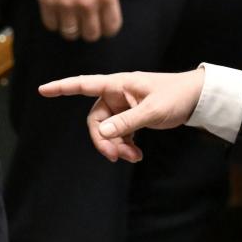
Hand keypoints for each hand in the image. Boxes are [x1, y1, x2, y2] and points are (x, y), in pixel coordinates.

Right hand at [29, 0, 122, 41]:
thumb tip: (104, 15)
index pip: (112, 27)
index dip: (107, 30)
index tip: (102, 26)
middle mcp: (88, 4)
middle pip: (91, 35)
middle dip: (89, 31)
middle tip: (84, 24)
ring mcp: (67, 5)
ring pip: (71, 34)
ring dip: (71, 29)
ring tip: (69, 20)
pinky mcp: (48, 3)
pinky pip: (52, 26)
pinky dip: (54, 23)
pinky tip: (56, 14)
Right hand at [39, 69, 205, 162]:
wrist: (198, 98)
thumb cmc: (176, 96)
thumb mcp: (152, 111)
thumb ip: (127, 122)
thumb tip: (102, 133)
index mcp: (118, 84)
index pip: (84, 84)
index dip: (62, 87)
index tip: (42, 90)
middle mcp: (117, 94)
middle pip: (96, 119)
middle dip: (103, 140)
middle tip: (115, 157)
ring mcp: (124, 106)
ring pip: (108, 130)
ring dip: (117, 146)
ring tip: (134, 157)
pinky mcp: (132, 116)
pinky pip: (119, 134)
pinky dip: (125, 145)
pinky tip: (137, 155)